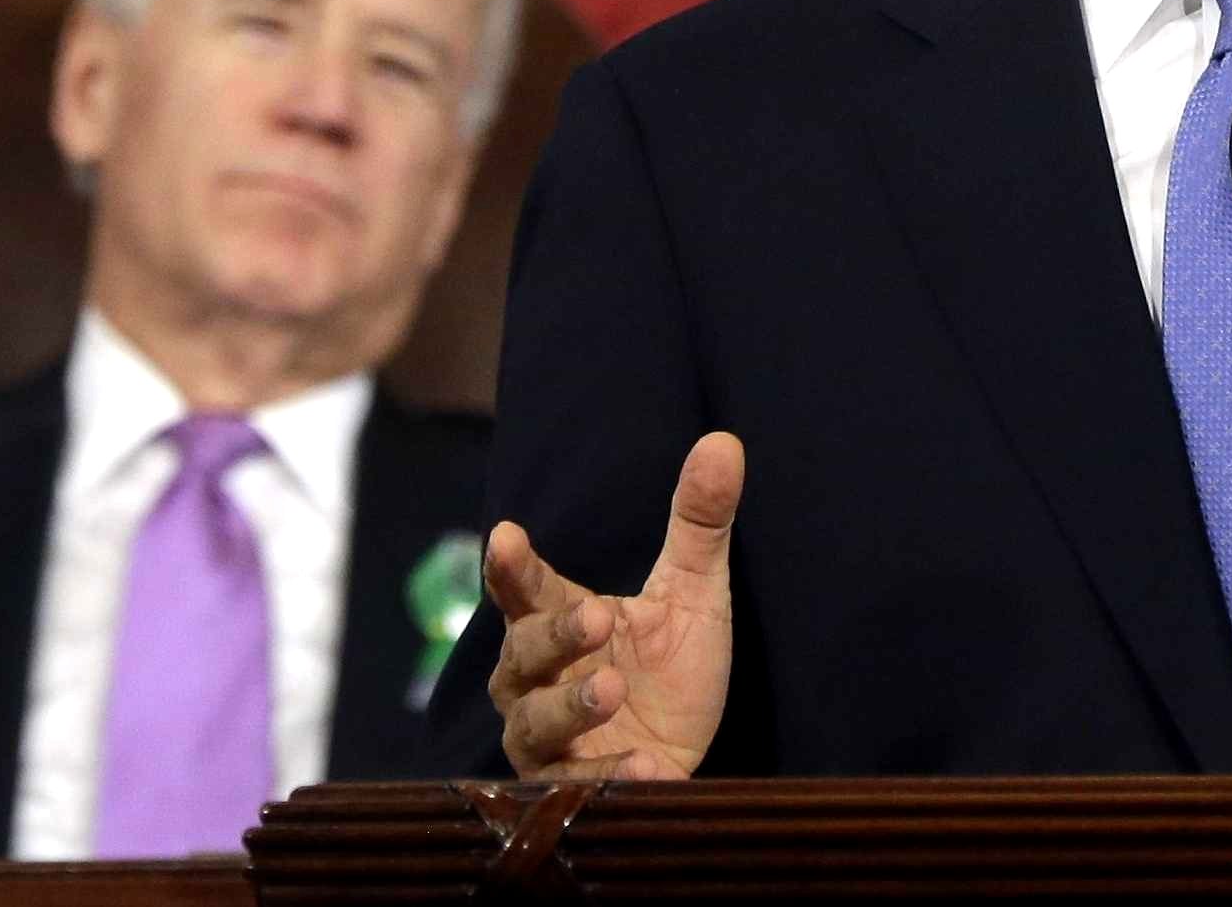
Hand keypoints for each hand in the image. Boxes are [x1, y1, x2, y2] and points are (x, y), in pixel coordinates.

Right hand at [486, 432, 745, 780]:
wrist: (688, 747)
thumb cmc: (673, 664)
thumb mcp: (694, 590)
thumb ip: (699, 522)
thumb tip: (724, 441)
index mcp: (561, 619)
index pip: (527, 589)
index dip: (513, 566)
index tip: (507, 536)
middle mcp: (538, 679)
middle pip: (522, 654)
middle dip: (554, 636)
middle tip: (595, 616)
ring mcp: (550, 739)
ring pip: (534, 723)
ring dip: (570, 705)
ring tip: (611, 689)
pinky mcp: (572, 790)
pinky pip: (575, 787)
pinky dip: (606, 777)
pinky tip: (645, 767)